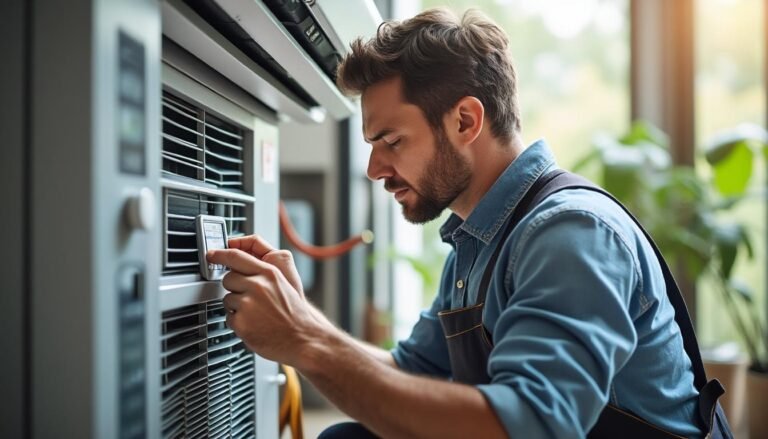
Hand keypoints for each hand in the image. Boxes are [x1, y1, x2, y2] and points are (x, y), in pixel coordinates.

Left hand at [206, 247, 326, 365]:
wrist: (303, 338)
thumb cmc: (294, 314)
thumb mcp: (283, 284)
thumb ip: (262, 274)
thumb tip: (239, 268)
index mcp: (268, 273)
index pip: (236, 256)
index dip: (220, 254)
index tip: (212, 254)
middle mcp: (257, 286)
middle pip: (228, 278)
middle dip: (234, 287)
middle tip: (250, 298)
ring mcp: (248, 304)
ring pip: (227, 299)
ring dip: (236, 306)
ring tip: (256, 314)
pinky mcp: (241, 322)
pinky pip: (229, 318)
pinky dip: (238, 322)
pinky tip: (254, 324)